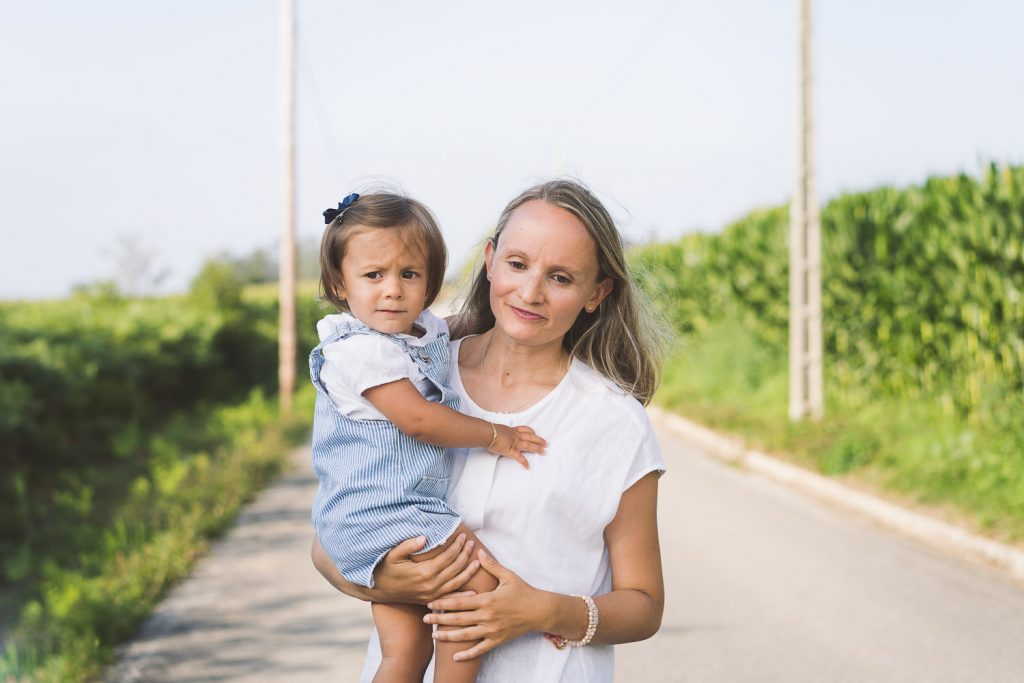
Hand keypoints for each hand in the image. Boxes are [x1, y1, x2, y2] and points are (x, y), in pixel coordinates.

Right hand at [371, 533, 479, 603]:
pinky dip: (463, 595)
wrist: (377, 590)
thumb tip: (425, 537)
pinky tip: (473, 592)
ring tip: (478, 561)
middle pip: (455, 568)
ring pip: (456, 582)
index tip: (463, 535)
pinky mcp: (429, 600)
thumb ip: (408, 545)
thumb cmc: (385, 568)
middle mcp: (430, 585)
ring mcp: (431, 594)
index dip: (457, 546)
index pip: (447, 557)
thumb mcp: (393, 554)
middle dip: (465, 554)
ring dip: (468, 571)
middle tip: (471, 542)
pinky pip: (450, 597)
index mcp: (424, 572)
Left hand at [424, 549, 547, 660]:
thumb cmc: (523, 591)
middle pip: (458, 619)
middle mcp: (487, 616)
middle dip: (439, 619)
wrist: (540, 611)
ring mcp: (491, 630)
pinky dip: (467, 654)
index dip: (443, 602)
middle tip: (424, 619)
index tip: (430, 602)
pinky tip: (456, 656)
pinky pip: (480, 649)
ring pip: (465, 635)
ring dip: (448, 635)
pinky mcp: (497, 640)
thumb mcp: (508, 576)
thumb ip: (491, 565)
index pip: (460, 601)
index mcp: (487, 600)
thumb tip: (478, 552)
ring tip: (434, 635)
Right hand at [487, 425, 546, 468]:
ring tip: (543, 452)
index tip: (535, 433)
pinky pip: (519, 457)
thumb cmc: (489, 431)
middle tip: (546, 443)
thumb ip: (500, 432)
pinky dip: (524, 462)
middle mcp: (515, 436)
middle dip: (539, 440)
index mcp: (512, 430)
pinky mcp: (510, 451)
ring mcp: (514, 443)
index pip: (525, 429)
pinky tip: (528, 467)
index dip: (531, 432)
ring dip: (537, 448)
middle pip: (531, 437)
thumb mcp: (497, 429)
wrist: (487, 433)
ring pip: (529, 445)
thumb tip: (495, 434)